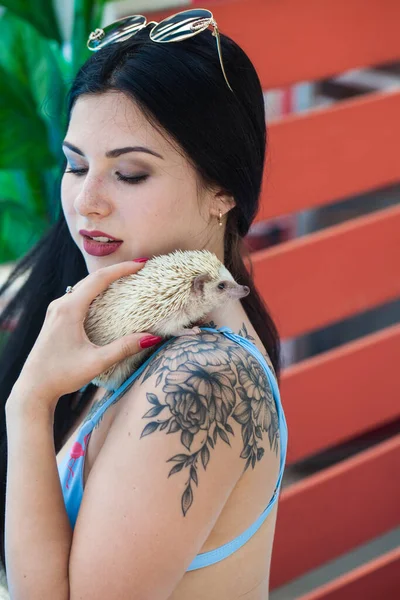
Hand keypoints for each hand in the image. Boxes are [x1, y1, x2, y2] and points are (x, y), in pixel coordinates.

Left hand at [8, 260, 157, 409]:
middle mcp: (60, 304)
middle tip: (139, 268)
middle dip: (116, 271)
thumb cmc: (62, 375)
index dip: (122, 269)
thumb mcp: (97, 362)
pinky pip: (78, 296)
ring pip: (84, 286)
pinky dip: (95, 291)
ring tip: (126, 279)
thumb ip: (124, 348)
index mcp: (69, 309)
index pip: (99, 279)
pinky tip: (106, 297)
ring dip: (105, 280)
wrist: (33, 388)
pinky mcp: (55, 318)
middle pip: (92, 279)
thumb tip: (153, 338)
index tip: (141, 264)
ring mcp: (56, 310)